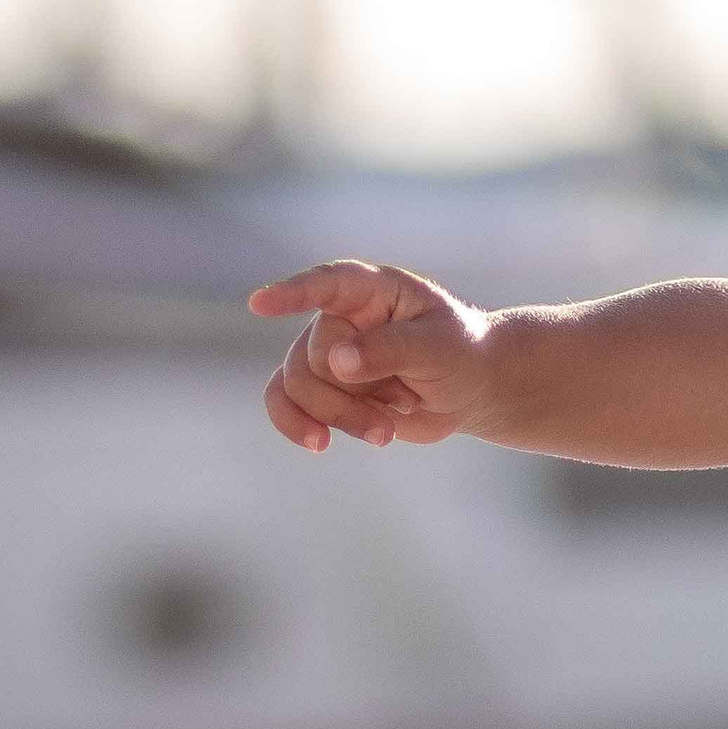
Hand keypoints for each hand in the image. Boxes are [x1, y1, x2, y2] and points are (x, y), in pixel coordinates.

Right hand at [248, 259, 490, 450]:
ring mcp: (328, 353)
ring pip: (299, 386)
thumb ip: (391, 350)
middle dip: (355, 392)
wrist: (469, 388)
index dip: (293, 293)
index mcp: (373, 290)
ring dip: (341, 416)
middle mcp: (342, 316)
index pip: (328, 284)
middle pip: (314, 356)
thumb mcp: (439, 348)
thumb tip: (336, 362)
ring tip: (386, 432)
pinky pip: (283, 403)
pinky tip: (319, 444)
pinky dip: (296, 425)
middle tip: (407, 401)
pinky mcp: (323, 388)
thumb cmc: (460, 354)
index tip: (259, 304)